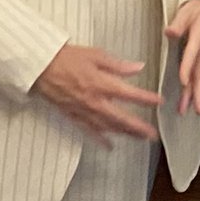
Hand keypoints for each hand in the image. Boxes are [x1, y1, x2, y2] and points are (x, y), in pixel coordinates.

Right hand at [33, 42, 158, 141]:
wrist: (40, 67)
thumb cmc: (66, 58)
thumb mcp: (95, 55)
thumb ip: (118, 65)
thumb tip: (138, 67)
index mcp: (101, 83)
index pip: (129, 94)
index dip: (146, 99)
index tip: (159, 102)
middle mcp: (94, 101)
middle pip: (121, 118)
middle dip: (139, 127)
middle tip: (153, 134)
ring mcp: (83, 111)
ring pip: (108, 127)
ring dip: (125, 134)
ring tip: (139, 139)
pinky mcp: (73, 116)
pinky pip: (89, 131)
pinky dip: (100, 139)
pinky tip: (110, 145)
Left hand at [164, 0, 199, 115]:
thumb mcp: (187, 11)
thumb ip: (178, 23)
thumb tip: (170, 31)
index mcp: (199, 37)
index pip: (192, 55)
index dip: (187, 68)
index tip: (183, 81)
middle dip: (197, 91)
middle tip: (193, 108)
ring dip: (198, 94)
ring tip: (195, 111)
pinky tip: (195, 98)